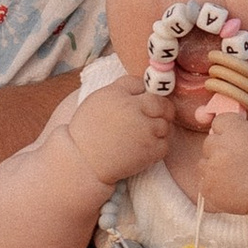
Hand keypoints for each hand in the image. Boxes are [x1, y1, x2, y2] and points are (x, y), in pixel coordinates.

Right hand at [62, 82, 177, 190]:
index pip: (144, 85)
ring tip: (140, 137)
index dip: (147, 93)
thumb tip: (144, 85)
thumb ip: (122, 89)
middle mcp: (134, 109)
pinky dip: (156, 147)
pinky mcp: (151, 150)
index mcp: (119, 94)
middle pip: (162, 104)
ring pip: (165, 125)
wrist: (83, 162)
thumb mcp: (98, 100)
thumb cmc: (88, 131)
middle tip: (153, 118)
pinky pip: (164, 144)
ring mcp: (145, 130)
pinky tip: (140, 149)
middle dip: (163, 110)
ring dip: (157, 130)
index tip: (144, 102)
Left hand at [197, 102, 247, 214]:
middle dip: (220, 148)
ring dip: (215, 166)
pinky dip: (214, 184)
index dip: (228, 130)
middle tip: (237, 158)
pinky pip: (205, 181)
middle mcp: (219, 147)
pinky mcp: (208, 188)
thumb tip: (238, 126)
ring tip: (234, 174)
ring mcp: (212, 169)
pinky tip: (230, 186)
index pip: (218, 122)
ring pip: (204, 162)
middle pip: (209, 142)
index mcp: (233, 129)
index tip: (236, 138)